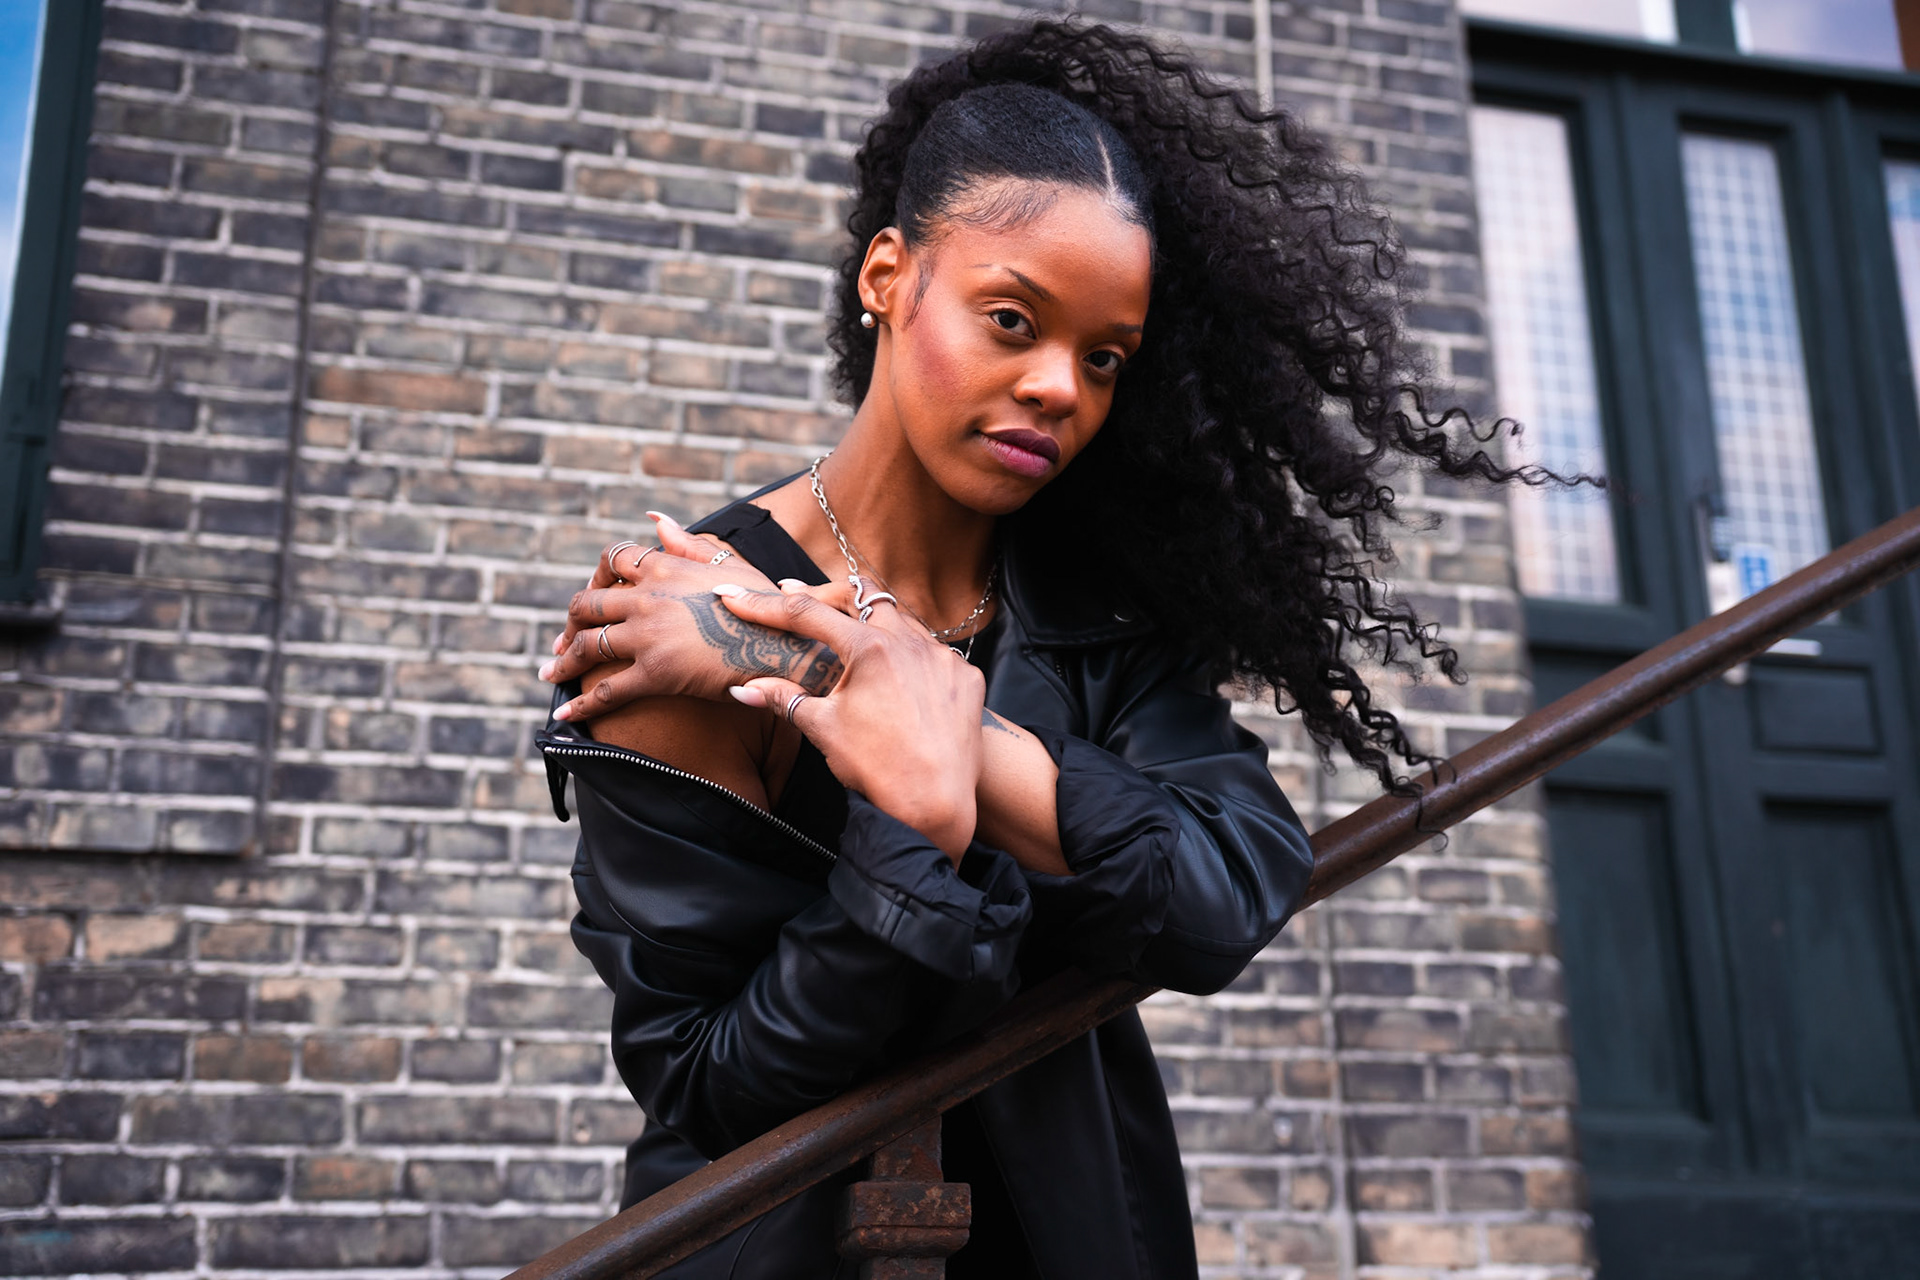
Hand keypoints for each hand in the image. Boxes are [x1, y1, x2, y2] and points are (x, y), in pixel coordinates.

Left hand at [539, 513, 839, 721]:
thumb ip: (688, 544)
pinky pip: (607, 689)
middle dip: (570, 623)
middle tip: (562, 642)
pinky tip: (565, 712)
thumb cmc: (767, 609)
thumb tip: (655, 519)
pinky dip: (581, 702)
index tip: (592, 595)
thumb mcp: (731, 567)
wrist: (787, 647)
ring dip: (562, 661)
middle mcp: (649, 597)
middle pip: (587, 603)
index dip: (595, 576)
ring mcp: (648, 635)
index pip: (613, 560)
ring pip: (587, 644)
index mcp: (666, 568)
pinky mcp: (655, 673)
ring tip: (549, 674)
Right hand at [719, 582, 983, 860]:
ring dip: (871, 620)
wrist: (936, 805)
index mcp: (870, 649)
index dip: (764, 605)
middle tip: (795, 600)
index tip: (733, 596)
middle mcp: (911, 642)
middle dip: (825, 595)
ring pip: (902, 618)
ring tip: (843, 629)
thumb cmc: (877, 769)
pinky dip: (907, 651)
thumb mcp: (824, 729)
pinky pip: (933, 649)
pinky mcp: (966, 676)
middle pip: (861, 595)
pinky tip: (893, 668)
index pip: (807, 614)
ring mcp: (944, 657)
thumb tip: (742, 689)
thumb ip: (785, 698)